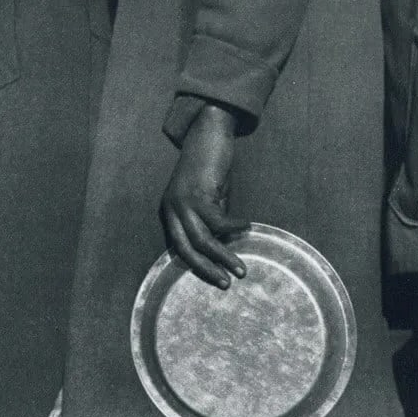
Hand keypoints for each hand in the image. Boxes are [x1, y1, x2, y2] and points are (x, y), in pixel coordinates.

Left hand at [160, 104, 248, 288]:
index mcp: (169, 213)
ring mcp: (182, 202)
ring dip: (223, 256)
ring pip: (202, 240)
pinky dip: (234, 226)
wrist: (207, 133)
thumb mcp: (209, 198)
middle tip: (226, 283)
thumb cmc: (210, 167)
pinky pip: (218, 220)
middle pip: (187, 250)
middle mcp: (171, 210)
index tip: (215, 278)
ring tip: (241, 268)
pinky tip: (247, 226)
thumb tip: (225, 241)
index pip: (180, 248)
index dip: (198, 265)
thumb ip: (212, 219)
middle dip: (207, 269)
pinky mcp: (198, 193)